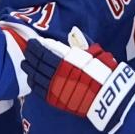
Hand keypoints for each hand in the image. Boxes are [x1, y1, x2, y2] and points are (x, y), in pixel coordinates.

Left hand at [20, 31, 134, 133]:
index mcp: (67, 62)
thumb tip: (74, 34)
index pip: (45, 52)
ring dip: (29, 68)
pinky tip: (30, 78)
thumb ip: (81, 46)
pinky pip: (38, 90)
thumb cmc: (105, 74)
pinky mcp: (55, 99)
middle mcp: (58, 74)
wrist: (110, 98)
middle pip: (38, 63)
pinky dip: (32, 82)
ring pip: (36, 75)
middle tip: (26, 51)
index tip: (32, 42)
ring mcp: (55, 87)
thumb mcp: (95, 55)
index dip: (36, 47)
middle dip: (30, 56)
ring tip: (25, 62)